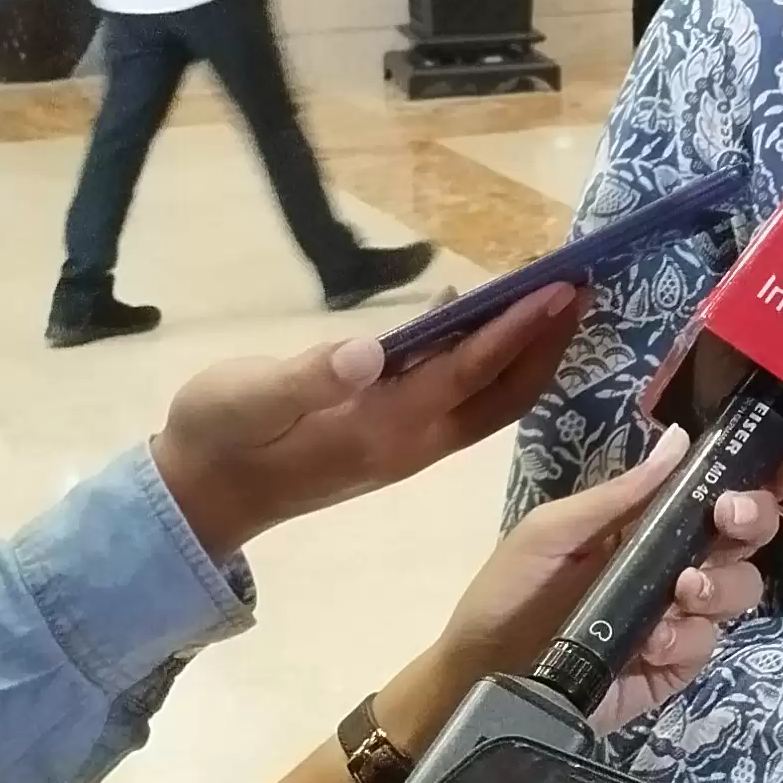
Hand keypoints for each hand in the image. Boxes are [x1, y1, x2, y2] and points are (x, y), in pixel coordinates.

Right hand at [151, 283, 584, 557]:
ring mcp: (409, 448)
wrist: (199, 497)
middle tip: (583, 285)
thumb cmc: (217, 437)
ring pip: (492, 403)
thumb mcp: (243, 400)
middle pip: (504, 393)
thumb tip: (369, 354)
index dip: (517, 329)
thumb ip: (304, 378)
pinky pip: (466, 404)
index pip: (468, 371)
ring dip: (530, 355)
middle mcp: (411, 442)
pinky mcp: (397, 444)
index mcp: (381, 426)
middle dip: (548, 342)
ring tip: (558, 302)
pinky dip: (494, 365)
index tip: (561, 287)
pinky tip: (489, 325)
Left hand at [389, 427, 782, 739]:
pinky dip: (685, 637)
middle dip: (755, 518)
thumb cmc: (508, 594)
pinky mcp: (674, 666)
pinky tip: (649, 641)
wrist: (479, 679)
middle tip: (728, 519)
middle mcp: (677, 562)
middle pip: (749, 535)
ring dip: (721, 582)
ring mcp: (680, 616)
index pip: (721, 488)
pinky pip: (707, 644)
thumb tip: (680, 439)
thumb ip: (618, 496)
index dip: (770, 472)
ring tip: (681, 590)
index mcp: (650, 521)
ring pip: (740, 589)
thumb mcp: (551, 532)